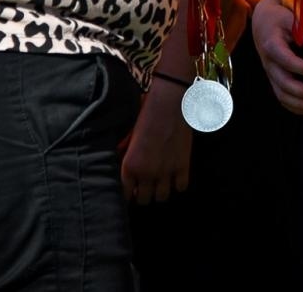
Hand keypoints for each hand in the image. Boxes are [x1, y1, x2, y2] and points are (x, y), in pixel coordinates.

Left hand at [121, 81, 192, 203]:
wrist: (169, 102)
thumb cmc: (146, 114)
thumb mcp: (130, 134)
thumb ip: (124, 151)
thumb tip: (119, 158)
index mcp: (130, 165)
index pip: (125, 195)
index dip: (128, 193)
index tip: (132, 189)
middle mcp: (147, 173)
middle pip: (144, 200)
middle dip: (143, 194)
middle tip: (146, 185)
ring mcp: (166, 171)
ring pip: (162, 197)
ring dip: (160, 190)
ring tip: (160, 181)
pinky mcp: (183, 166)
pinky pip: (181, 187)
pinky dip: (178, 183)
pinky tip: (175, 175)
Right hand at [251, 0, 302, 114]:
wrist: (262, 22)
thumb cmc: (279, 18)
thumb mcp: (289, 17)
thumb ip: (301, 29)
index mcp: (271, 46)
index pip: (286, 60)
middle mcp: (269, 63)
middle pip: (283, 83)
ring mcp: (270, 73)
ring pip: (281, 94)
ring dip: (300, 104)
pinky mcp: (274, 79)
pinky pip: (281, 97)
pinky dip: (294, 107)